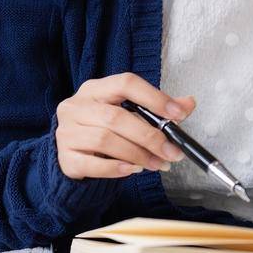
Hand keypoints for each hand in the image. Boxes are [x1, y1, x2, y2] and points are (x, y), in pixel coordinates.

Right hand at [54, 72, 193, 179]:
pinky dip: (117, 168)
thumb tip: (188, 104)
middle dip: (149, 136)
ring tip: (157, 163)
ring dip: (137, 154)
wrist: (75, 152)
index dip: (154, 98)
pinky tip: (133, 169)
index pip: (126, 83)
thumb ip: (159, 109)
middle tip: (171, 152)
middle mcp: (76, 106)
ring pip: (105, 140)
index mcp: (95, 89)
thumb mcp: (130, 113)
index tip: (178, 115)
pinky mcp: (65, 158)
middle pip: (116, 117)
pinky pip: (92, 164)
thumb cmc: (106, 129)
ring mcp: (66, 132)